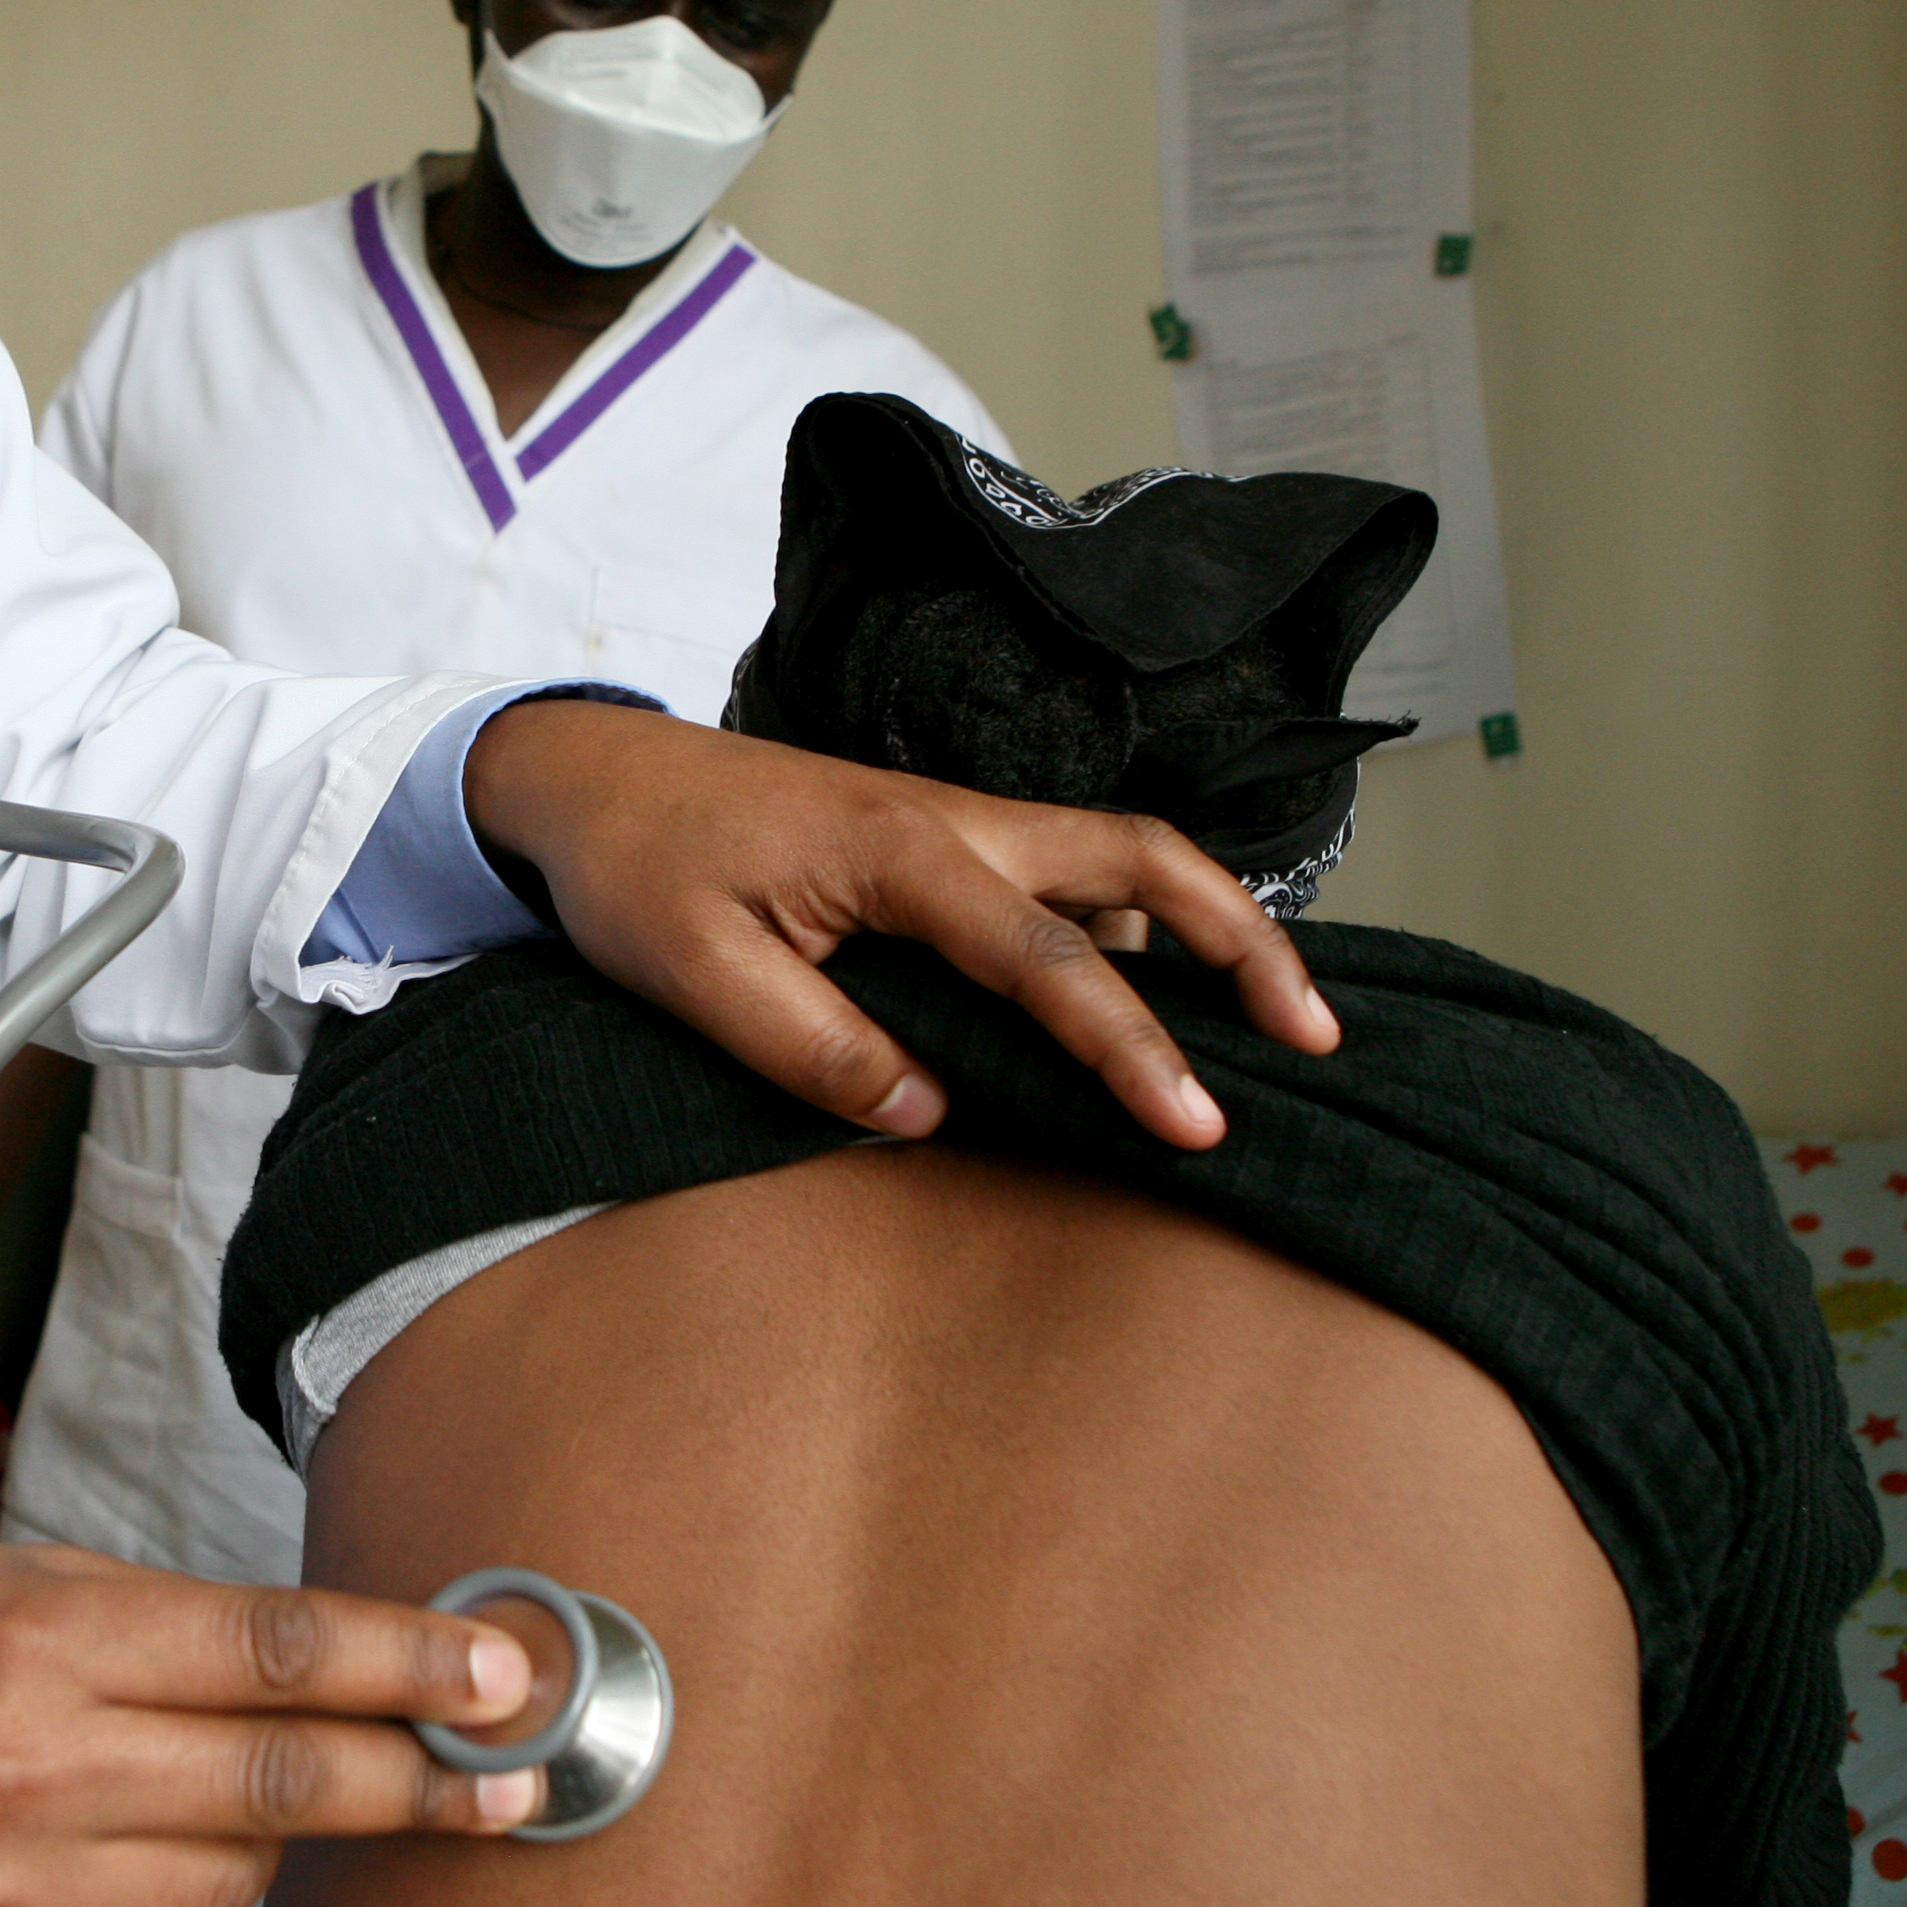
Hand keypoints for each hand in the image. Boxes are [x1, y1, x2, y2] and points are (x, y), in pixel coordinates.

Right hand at [0, 1544, 541, 1906]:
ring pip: (241, 1882)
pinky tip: (148, 1842)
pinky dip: (191, 1894)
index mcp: (38, 1647)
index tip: (503, 1674)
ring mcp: (20, 1891)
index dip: (409, 1665)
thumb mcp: (5, 1577)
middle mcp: (34, 1774)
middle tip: (515, 1769)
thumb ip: (163, 1618)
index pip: (273, 1655)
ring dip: (284, 1837)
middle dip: (423, 1776)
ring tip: (246, 1784)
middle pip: (287, 1782)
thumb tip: (332, 1657)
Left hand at [461, 699, 1336, 1149]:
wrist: (590, 779)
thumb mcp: (695, 976)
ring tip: (1273, 1020)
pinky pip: (1067, 870)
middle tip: (1316, 1036)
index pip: (1050, 962)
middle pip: (1145, 857)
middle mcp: (956, 821)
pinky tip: (1151, 982)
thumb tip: (930, 1113)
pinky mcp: (942, 837)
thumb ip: (812, 1045)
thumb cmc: (639, 872)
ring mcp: (956, 821)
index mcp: (903, 854)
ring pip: (1119, 855)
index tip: (1196, 1127)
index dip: (1132, 1049)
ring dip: (1205, 922)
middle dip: (1245, 942)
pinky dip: (1137, 916)